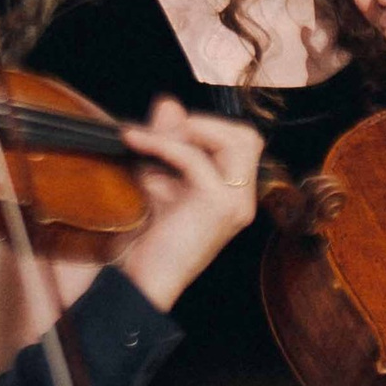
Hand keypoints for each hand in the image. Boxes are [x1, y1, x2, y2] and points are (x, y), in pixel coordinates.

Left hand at [117, 101, 264, 310]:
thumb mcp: (157, 181)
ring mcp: (236, 204)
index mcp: (234, 197)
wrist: (139, 282)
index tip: (163, 134)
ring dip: (190, 130)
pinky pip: (196, 157)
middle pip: (248, 137)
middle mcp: (243, 201)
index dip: (206, 129)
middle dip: (204, 125)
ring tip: (153, 138)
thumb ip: (167, 144)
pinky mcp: (218, 205)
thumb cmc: (147, 240)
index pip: (242, 143)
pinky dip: (164, 144)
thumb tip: (169, 103)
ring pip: (235, 140)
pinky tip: (137, 142)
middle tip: (162, 135)